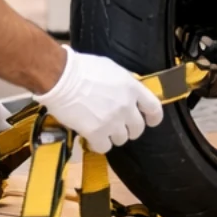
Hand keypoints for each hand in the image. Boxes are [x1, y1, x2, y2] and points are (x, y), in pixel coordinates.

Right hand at [39, 46, 164, 152]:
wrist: (62, 79)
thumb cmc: (83, 68)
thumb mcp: (113, 70)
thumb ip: (124, 83)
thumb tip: (127, 91)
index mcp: (132, 88)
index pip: (154, 108)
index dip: (154, 117)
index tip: (151, 121)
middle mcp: (126, 107)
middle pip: (138, 128)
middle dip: (131, 129)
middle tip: (120, 127)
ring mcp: (112, 122)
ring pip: (122, 139)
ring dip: (114, 136)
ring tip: (103, 130)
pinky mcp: (96, 133)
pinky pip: (105, 147)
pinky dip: (99, 144)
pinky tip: (93, 138)